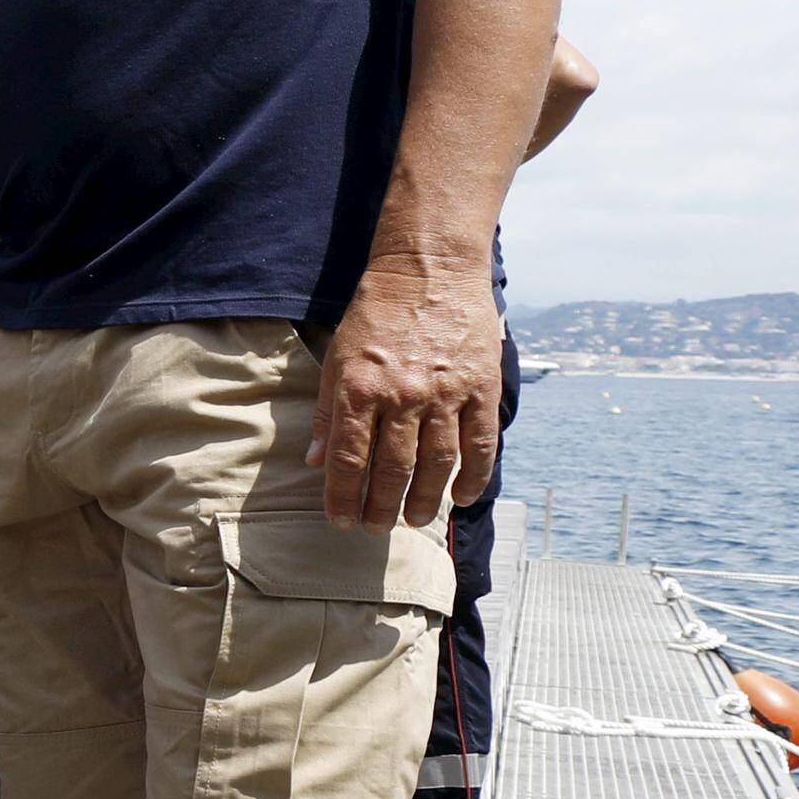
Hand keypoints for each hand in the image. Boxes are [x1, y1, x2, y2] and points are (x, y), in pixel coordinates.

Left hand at [319, 248, 503, 528]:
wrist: (429, 269)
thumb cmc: (376, 313)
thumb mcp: (338, 357)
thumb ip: (331, 412)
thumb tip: (316, 462)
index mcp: (360, 388)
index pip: (349, 459)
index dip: (344, 497)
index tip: (342, 522)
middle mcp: (402, 396)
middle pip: (393, 469)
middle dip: (382, 507)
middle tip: (378, 530)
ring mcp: (446, 393)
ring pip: (437, 464)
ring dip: (425, 500)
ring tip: (414, 519)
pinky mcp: (481, 387)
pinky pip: (480, 443)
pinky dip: (473, 476)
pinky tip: (461, 497)